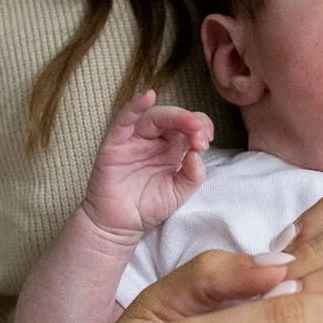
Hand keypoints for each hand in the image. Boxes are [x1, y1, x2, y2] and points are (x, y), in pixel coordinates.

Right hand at [81, 90, 213, 237]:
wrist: (119, 226)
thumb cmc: (147, 207)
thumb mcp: (179, 193)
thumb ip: (193, 175)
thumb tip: (198, 155)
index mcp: (173, 148)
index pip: (190, 128)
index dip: (202, 129)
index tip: (207, 142)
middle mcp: (155, 140)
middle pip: (175, 119)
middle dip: (192, 123)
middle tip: (201, 137)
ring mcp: (135, 139)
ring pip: (155, 116)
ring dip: (175, 116)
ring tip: (189, 124)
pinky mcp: (116, 143)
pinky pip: (124, 120)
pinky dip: (134, 106)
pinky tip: (146, 96)